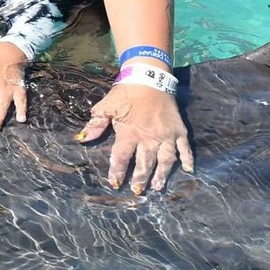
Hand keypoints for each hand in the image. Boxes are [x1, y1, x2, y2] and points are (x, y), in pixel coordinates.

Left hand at [76, 82, 191, 192]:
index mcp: (130, 134)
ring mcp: (166, 135)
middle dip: (141, 178)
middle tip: (138, 191)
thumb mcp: (106, 107)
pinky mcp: (179, 130)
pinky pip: (184, 148)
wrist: (149, 77)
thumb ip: (95, 125)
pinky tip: (188, 170)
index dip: (117, 171)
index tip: (115, 183)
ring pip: (165, 160)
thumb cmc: (126, 93)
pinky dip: (188, 159)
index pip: (121, 157)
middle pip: (145, 163)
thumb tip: (81, 139)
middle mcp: (149, 138)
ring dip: (162, 175)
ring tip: (158, 187)